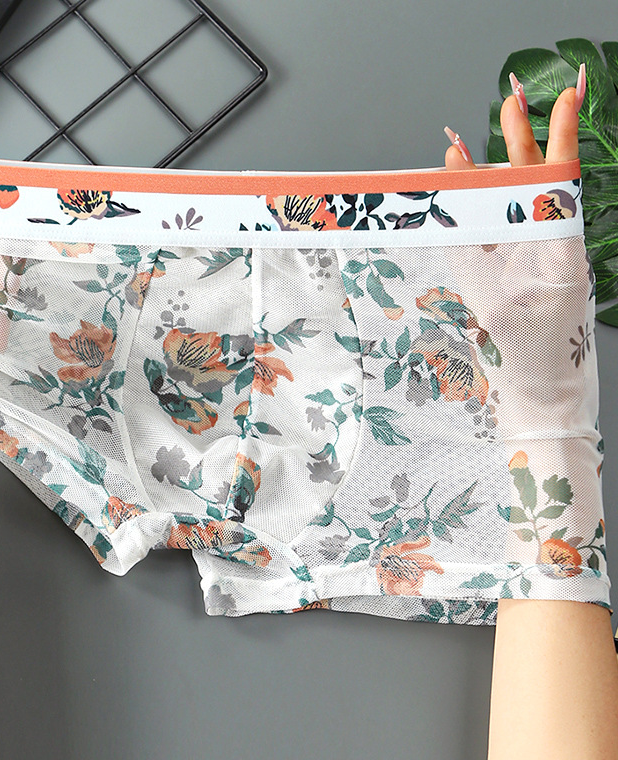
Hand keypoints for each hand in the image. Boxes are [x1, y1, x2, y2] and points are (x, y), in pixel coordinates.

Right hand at [441, 67, 590, 436]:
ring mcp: (521, 266)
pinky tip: (454, 194)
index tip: (567, 97)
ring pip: (503, 208)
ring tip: (468, 145)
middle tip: (513, 100)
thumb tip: (456, 213)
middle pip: (531, 185)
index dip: (560, 138)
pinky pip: (482, 239)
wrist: (535, 400)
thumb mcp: (502, 304)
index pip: (558, 182)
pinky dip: (467, 214)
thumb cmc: (532, 359)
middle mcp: (542, 251)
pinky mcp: (501, 284)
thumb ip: (478, 256)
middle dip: (520, 141)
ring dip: (487, 174)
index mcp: (558, 250)